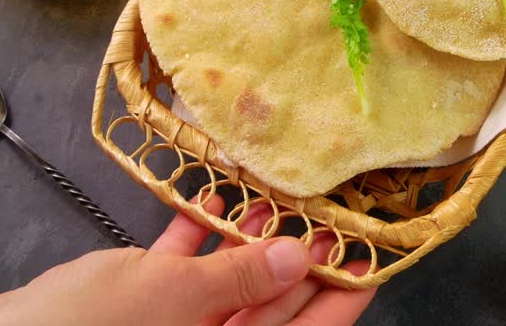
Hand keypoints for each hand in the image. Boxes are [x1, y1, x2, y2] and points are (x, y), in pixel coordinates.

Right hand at [0, 195, 376, 325]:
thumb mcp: (172, 300)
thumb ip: (238, 277)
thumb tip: (299, 257)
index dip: (342, 295)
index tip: (372, 257)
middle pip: (274, 307)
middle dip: (300, 259)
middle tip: (329, 208)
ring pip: (228, 288)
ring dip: (249, 243)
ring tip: (276, 195)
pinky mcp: (133, 310)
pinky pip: (180, 275)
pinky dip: (195, 242)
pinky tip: (207, 202)